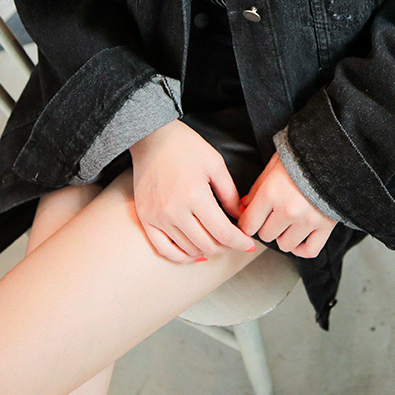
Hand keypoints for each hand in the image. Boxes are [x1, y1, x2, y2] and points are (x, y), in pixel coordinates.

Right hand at [129, 120, 258, 262]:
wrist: (152, 138)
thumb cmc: (185, 147)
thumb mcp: (215, 164)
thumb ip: (230, 194)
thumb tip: (241, 217)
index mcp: (195, 195)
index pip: (223, 232)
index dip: (240, 242)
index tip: (249, 243)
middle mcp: (174, 210)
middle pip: (207, 244)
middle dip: (226, 246)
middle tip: (233, 239)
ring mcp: (157, 217)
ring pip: (188, 249)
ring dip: (207, 249)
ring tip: (216, 240)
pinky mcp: (145, 218)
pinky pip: (163, 249)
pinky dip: (181, 256)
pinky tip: (194, 253)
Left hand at [238, 153, 336, 258]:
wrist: (333, 155)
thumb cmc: (301, 157)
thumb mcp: (272, 167)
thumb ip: (256, 190)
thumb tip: (244, 208)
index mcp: (271, 193)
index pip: (249, 224)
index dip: (246, 223)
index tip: (250, 221)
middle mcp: (288, 210)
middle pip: (266, 235)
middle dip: (265, 227)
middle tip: (271, 216)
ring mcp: (307, 221)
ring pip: (285, 245)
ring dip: (283, 236)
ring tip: (287, 223)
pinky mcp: (325, 227)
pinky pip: (309, 251)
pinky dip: (301, 248)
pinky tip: (298, 238)